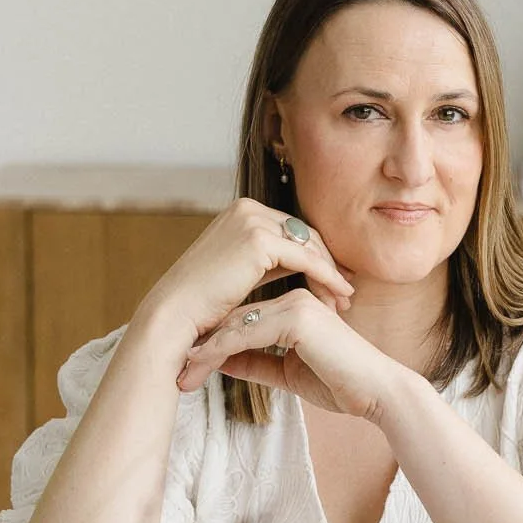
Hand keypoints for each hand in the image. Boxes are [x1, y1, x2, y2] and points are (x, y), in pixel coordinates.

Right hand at [134, 198, 354, 364]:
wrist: (176, 314)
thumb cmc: (204, 302)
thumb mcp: (240, 272)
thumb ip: (268, 261)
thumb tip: (302, 263)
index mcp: (241, 211)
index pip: (292, 229)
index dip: (317, 254)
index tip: (336, 279)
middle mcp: (247, 208)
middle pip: (305, 233)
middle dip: (328, 262)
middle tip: (346, 291)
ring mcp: (252, 220)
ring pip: (309, 244)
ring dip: (331, 272)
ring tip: (344, 300)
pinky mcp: (259, 240)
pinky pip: (306, 258)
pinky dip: (327, 276)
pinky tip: (340, 294)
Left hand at [175, 286, 398, 421]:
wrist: (375, 394)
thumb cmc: (340, 384)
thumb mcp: (287, 373)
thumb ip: (257, 362)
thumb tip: (221, 361)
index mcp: (293, 307)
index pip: (243, 320)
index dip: (215, 343)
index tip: (190, 365)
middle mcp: (293, 298)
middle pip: (235, 319)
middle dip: (204, 346)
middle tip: (180, 372)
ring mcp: (295, 303)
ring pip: (237, 325)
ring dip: (206, 351)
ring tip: (184, 375)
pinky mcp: (297, 316)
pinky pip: (248, 333)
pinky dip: (222, 351)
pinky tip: (202, 366)